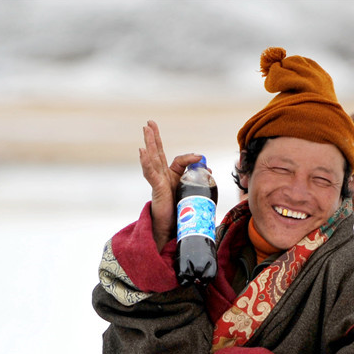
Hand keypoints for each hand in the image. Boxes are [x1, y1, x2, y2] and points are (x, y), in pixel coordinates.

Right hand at [139, 120, 202, 251]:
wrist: (169, 231)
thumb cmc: (179, 215)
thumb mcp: (192, 195)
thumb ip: (200, 182)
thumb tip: (211, 171)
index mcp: (171, 179)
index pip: (179, 162)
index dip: (191, 158)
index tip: (201, 159)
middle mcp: (163, 178)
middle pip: (158, 154)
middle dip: (155, 138)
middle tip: (150, 123)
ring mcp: (158, 182)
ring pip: (153, 159)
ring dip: (150, 143)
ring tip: (146, 129)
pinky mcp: (157, 189)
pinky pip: (151, 174)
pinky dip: (147, 162)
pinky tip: (142, 151)